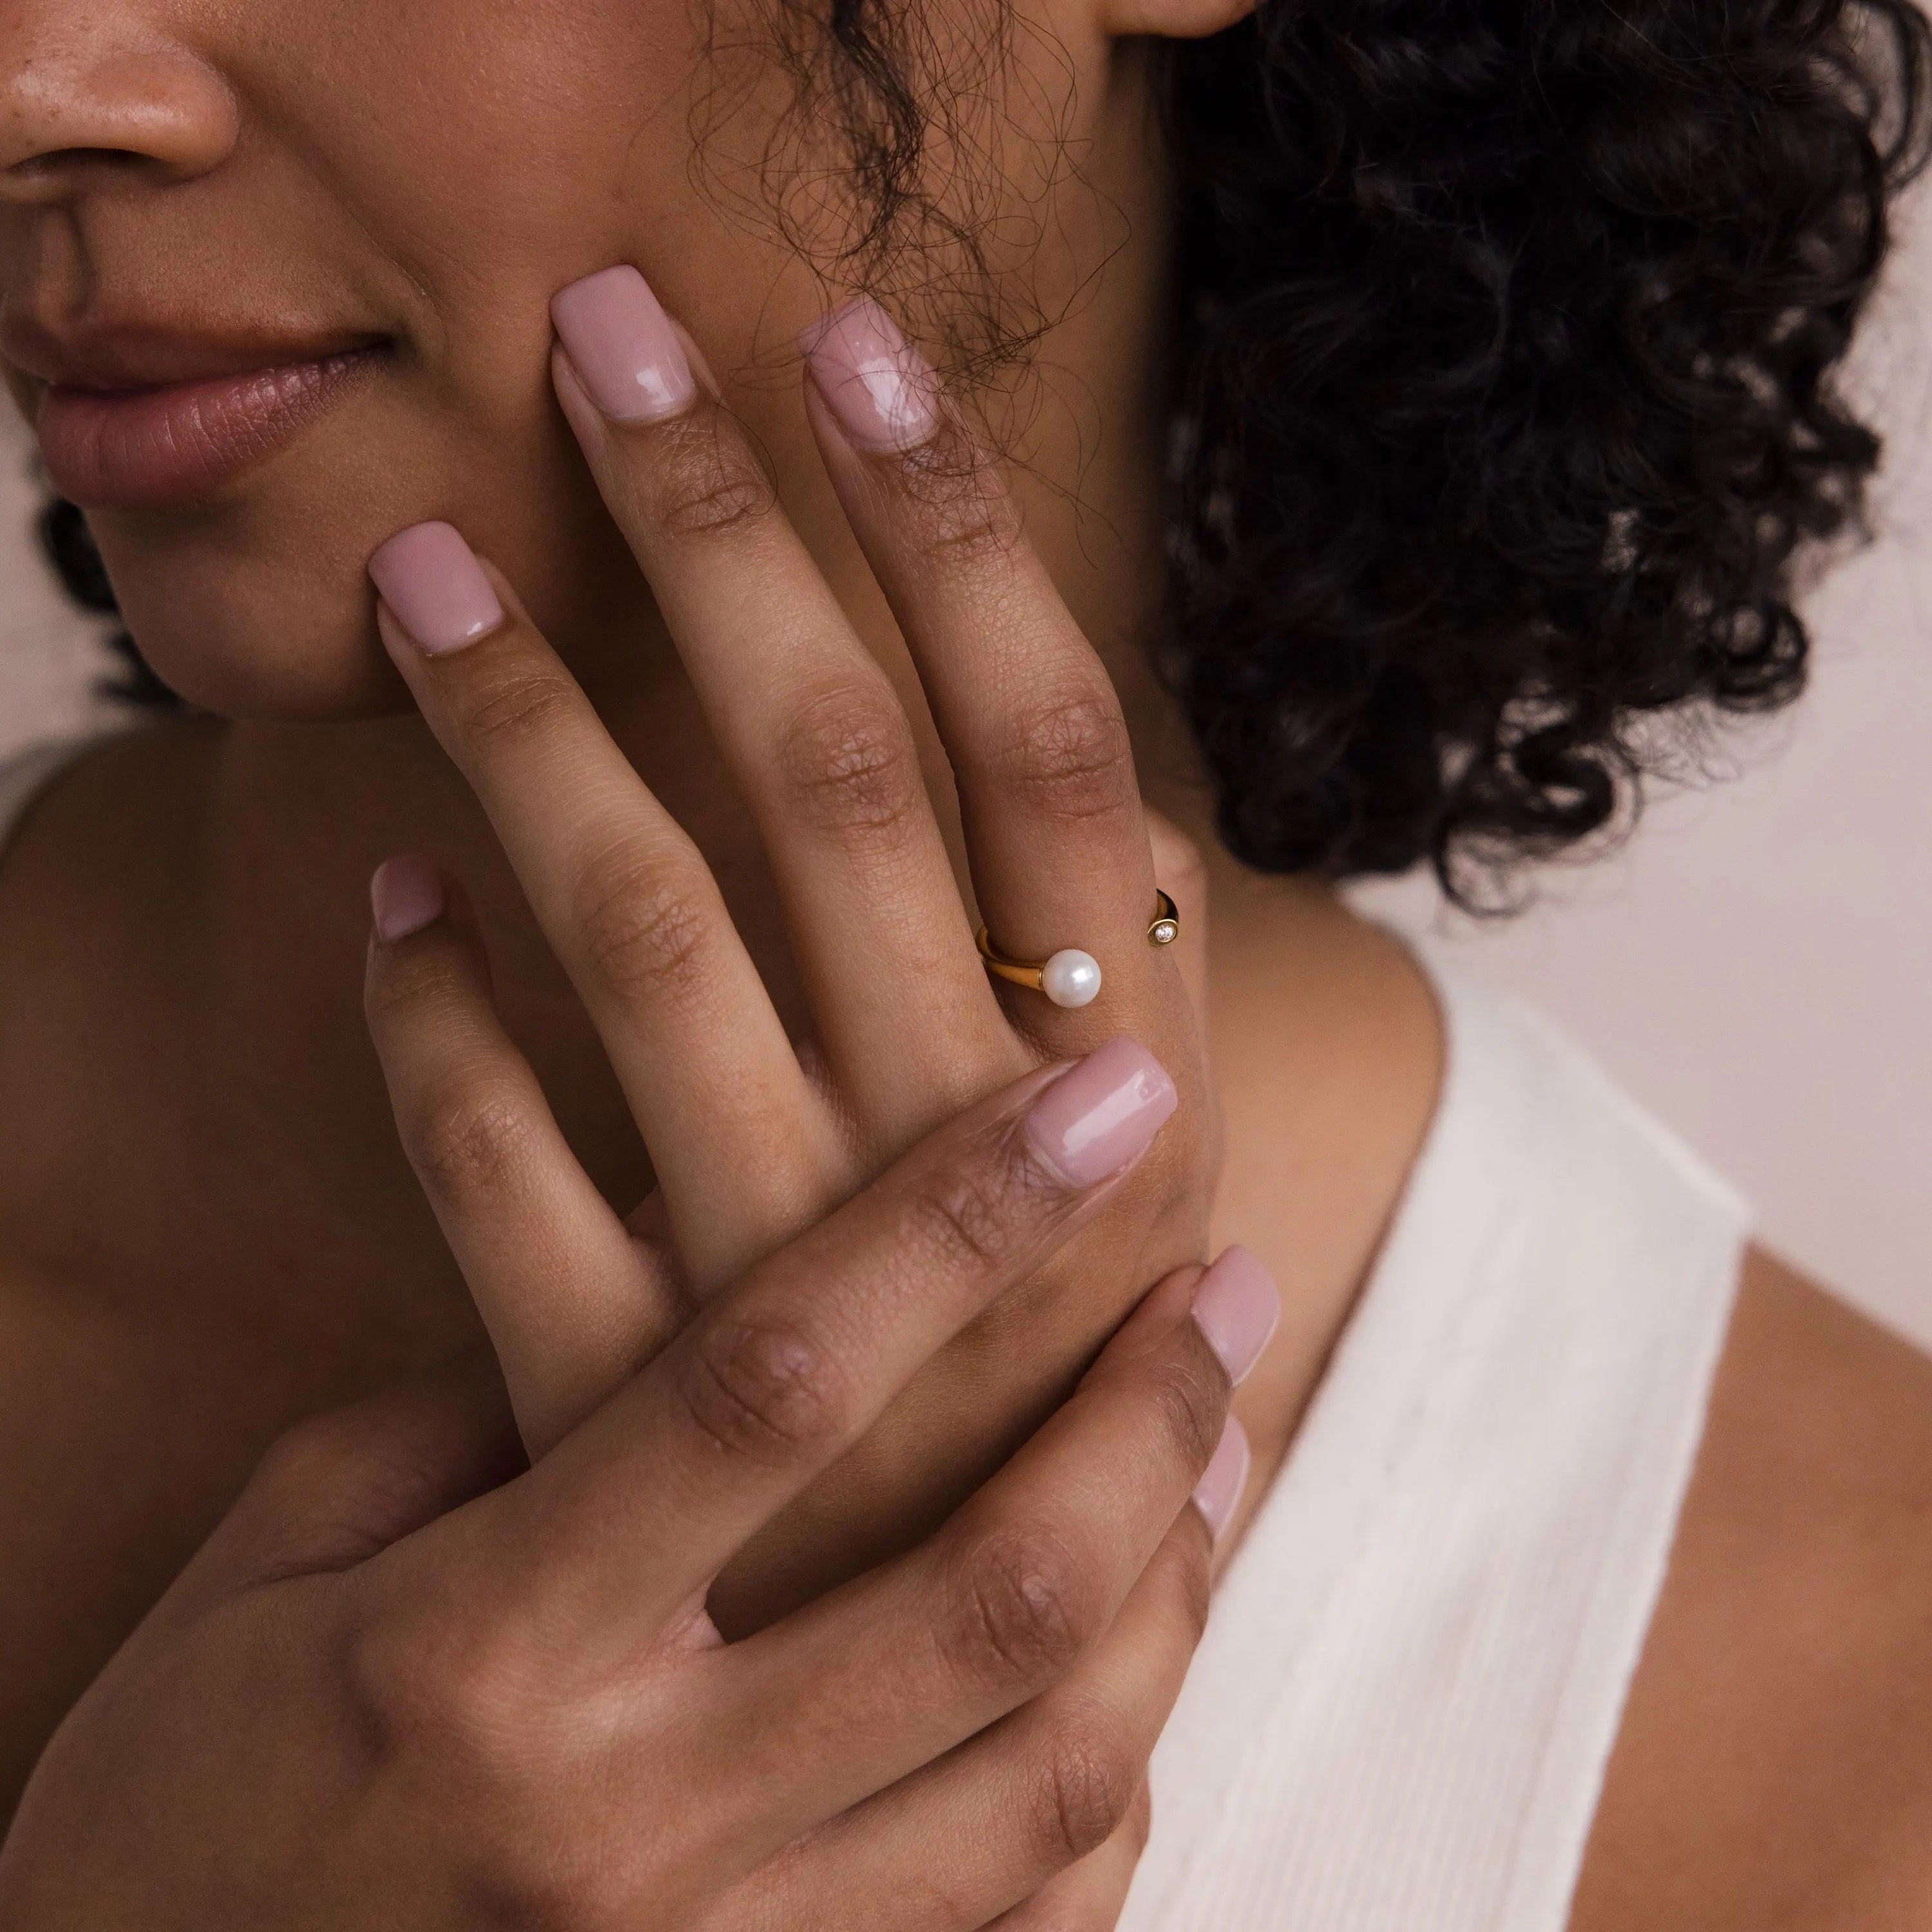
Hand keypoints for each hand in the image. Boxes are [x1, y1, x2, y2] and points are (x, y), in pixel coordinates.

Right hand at [0, 1062, 1259, 1929]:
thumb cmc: (178, 1801)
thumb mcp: (279, 1562)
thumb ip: (488, 1409)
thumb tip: (686, 1269)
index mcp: (481, 1650)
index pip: (763, 1383)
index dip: (952, 1221)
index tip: (1094, 1100)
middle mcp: (627, 1819)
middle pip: (981, 1591)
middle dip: (1139, 1414)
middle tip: (1225, 1284)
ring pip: (1048, 1768)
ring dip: (1170, 1583)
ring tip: (1218, 1441)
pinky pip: (1022, 1926)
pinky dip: (1113, 1778)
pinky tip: (1142, 1659)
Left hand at [361, 270, 1216, 1625]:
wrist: (949, 1735)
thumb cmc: (1040, 1418)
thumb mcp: (1135, 1216)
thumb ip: (1134, 1015)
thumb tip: (1129, 810)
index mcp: (1122, 1101)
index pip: (1055, 750)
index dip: (953, 532)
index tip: (846, 344)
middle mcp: (973, 1169)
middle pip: (842, 776)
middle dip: (724, 533)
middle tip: (611, 338)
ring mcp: (793, 1289)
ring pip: (646, 930)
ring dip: (529, 724)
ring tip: (426, 565)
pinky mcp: (624, 1406)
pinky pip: (498, 1167)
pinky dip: (428, 1023)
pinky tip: (388, 902)